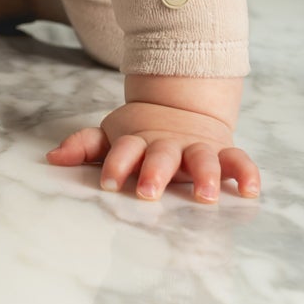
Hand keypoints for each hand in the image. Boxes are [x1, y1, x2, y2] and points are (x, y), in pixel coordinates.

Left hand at [45, 100, 260, 203]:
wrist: (183, 106)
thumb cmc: (141, 133)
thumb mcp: (111, 135)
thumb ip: (85, 146)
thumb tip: (53, 158)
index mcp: (139, 140)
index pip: (124, 151)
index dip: (115, 165)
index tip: (107, 183)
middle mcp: (168, 144)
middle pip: (161, 156)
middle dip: (155, 173)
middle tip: (147, 192)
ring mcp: (197, 147)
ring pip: (203, 158)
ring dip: (206, 176)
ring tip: (207, 197)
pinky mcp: (222, 151)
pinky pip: (239, 160)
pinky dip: (246, 173)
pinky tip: (250, 191)